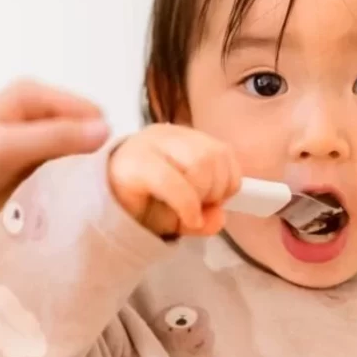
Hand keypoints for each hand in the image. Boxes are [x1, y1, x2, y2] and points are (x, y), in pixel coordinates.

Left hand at [0, 80, 109, 241]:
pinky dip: (57, 191)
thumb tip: (107, 131)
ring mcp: (29, 142)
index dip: (99, 143)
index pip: (93, 114)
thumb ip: (57, 138)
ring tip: (65, 206)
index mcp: (32, 94)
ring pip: (73, 160)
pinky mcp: (22, 169)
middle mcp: (35, 113)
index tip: (101, 179)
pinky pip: (56, 176)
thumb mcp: (6, 148)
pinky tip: (50, 209)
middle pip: (85, 136)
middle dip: (87, 164)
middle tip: (83, 197)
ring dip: (72, 182)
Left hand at [108, 125, 240, 237]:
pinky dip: (229, 176)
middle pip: (201, 161)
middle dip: (208, 192)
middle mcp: (159, 140)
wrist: (127, 171)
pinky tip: (215, 187)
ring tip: (207, 198)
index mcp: (137, 163)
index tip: (194, 222)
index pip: (168, 179)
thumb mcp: (151, 222)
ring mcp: (181, 132)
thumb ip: (182, 224)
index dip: (187, 205)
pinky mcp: (198, 133)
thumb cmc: (138, 200)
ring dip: (221, 185)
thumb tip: (219, 218)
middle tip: (201, 208)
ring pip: (218, 154)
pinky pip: (227, 152)